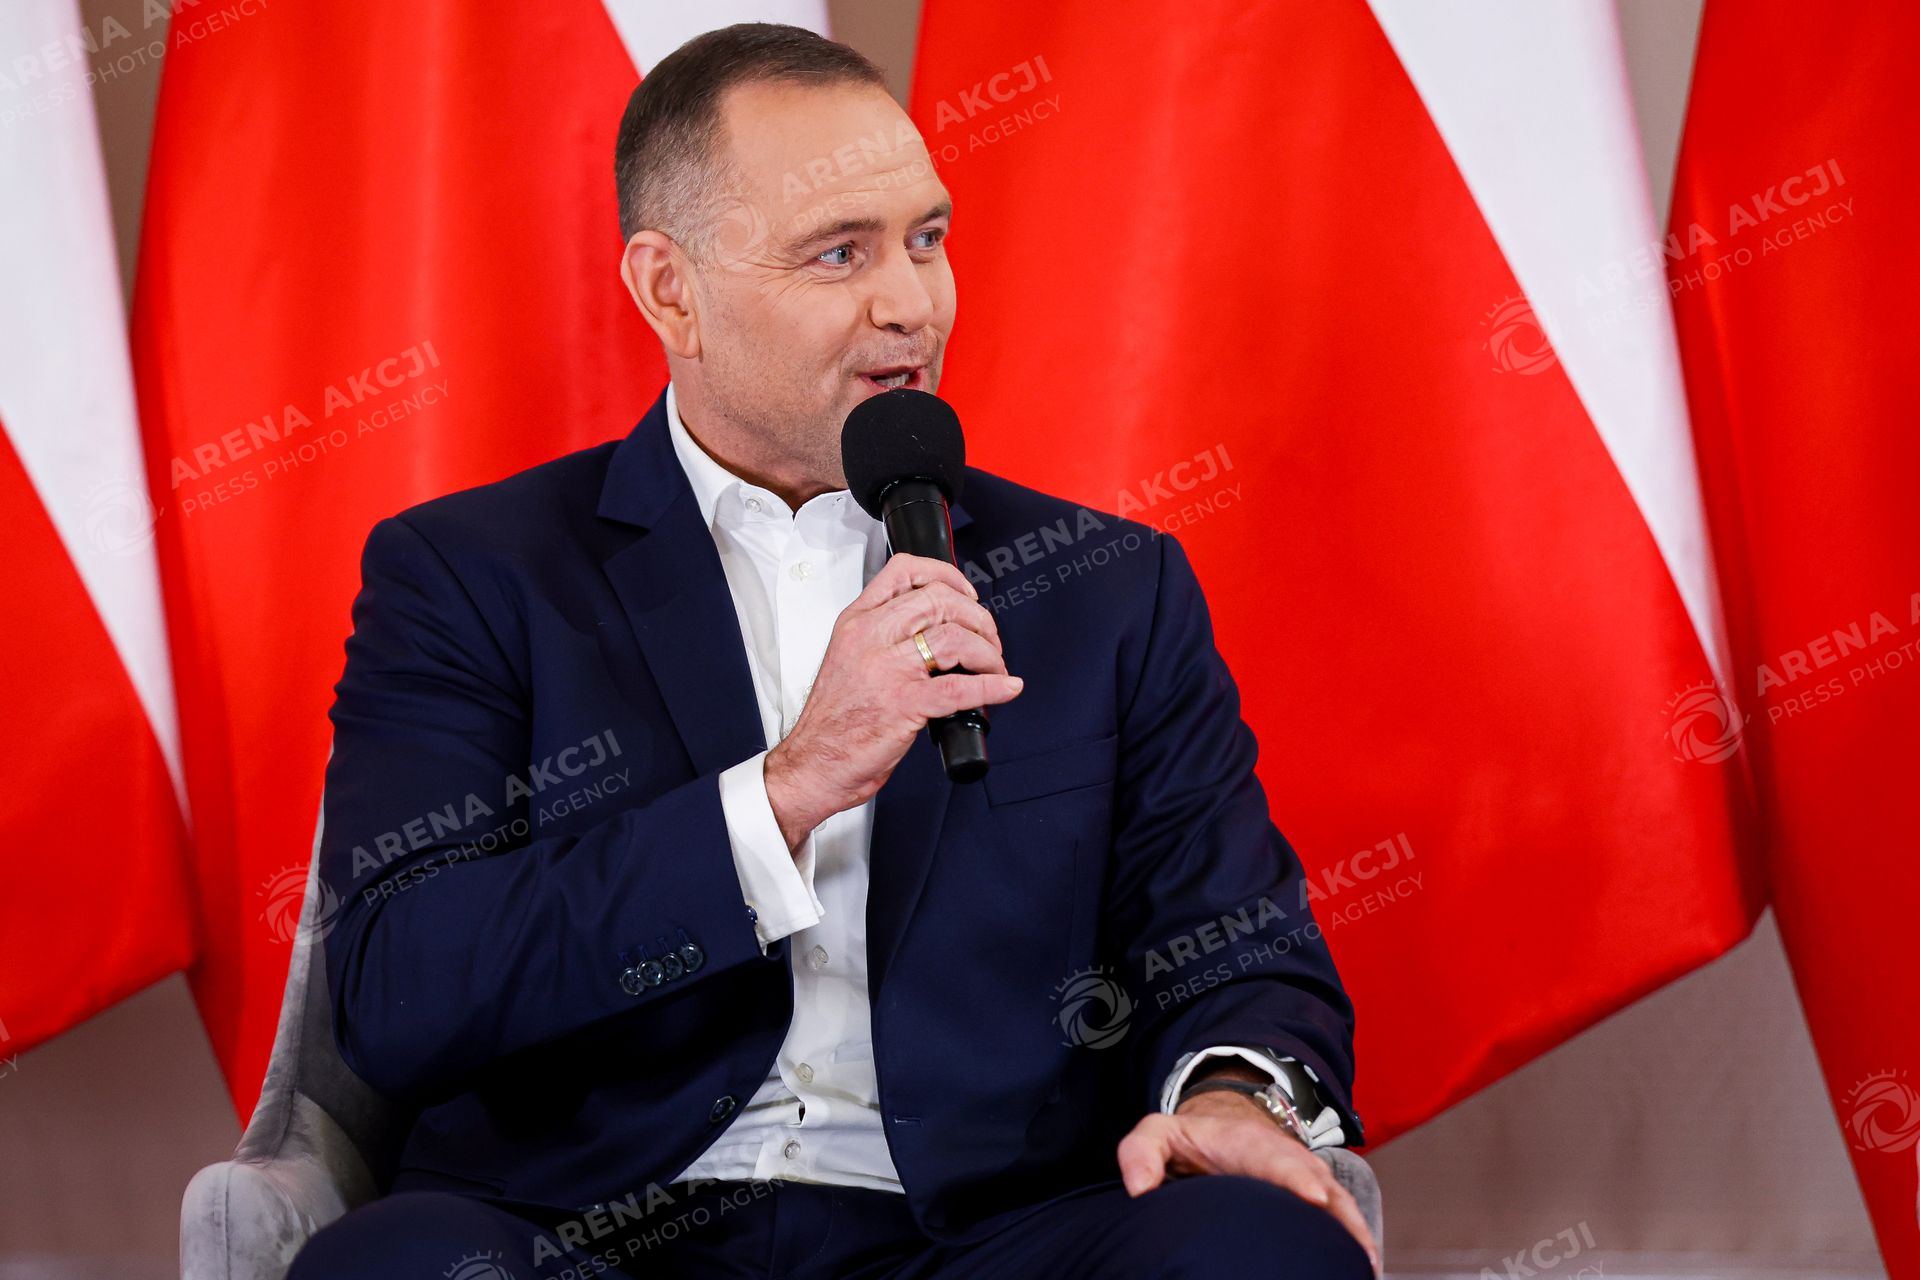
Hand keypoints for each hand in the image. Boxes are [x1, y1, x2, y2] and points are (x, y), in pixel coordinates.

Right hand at [763, 553, 1022, 850]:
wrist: (812, 763)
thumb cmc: (832, 721)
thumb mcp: (848, 658)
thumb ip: (883, 636)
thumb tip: (934, 629)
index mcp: (857, 623)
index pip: (904, 571)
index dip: (947, 576)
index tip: (966, 594)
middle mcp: (871, 638)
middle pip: (940, 601)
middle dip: (978, 618)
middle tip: (988, 640)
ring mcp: (887, 670)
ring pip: (954, 638)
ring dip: (987, 652)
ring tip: (994, 667)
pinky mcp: (903, 705)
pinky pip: (959, 688)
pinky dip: (992, 686)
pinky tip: (1005, 688)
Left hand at [1117, 1083, 1379, 1274]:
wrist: (1222, 1125)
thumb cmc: (1189, 1139)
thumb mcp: (1157, 1133)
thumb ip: (1141, 1152)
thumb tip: (1139, 1190)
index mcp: (1250, 1144)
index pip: (1277, 1159)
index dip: (1296, 1177)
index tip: (1312, 1196)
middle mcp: (1289, 1160)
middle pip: (1321, 1185)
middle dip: (1338, 1214)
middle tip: (1353, 1249)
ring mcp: (1308, 1178)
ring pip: (1339, 1204)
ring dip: (1355, 1233)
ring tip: (1365, 1268)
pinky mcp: (1316, 1199)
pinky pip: (1342, 1218)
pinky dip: (1356, 1240)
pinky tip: (1362, 1267)